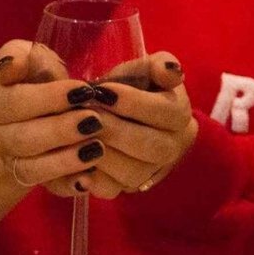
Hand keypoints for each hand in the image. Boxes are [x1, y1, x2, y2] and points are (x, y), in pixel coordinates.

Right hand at [0, 40, 109, 190]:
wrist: (24, 108)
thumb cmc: (31, 75)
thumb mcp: (23, 56)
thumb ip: (17, 56)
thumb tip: (11, 65)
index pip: (12, 103)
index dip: (47, 99)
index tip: (82, 90)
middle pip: (21, 140)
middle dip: (59, 131)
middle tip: (94, 121)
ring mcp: (10, 160)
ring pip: (30, 169)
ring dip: (64, 161)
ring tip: (96, 149)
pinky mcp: (31, 177)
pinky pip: (45, 188)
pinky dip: (66, 184)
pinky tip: (88, 178)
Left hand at [77, 52, 196, 197]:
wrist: (118, 116)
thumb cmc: (130, 88)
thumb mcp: (143, 70)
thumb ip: (158, 65)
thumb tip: (170, 71)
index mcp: (179, 115)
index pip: (165, 112)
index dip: (133, 102)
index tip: (101, 91)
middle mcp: (171, 147)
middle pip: (151, 147)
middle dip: (114, 130)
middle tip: (84, 116)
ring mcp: (150, 171)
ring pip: (132, 172)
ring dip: (101, 154)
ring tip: (78, 135)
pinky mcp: (126, 187)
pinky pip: (111, 189)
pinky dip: (91, 177)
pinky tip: (75, 160)